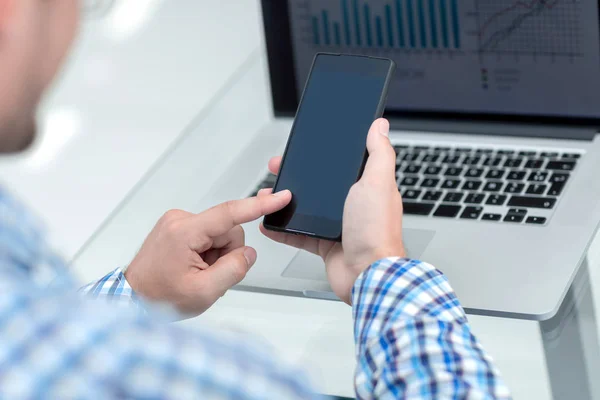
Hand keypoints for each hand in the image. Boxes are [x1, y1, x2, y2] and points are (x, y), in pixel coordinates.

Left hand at [125, 191, 291, 316]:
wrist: (132, 299)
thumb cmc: (160, 297)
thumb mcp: (204, 292)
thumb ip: (233, 270)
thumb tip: (249, 253)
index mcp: (184, 232)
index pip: (230, 213)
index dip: (259, 206)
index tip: (281, 196)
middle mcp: (180, 220)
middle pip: (228, 230)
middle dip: (226, 254)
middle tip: (209, 276)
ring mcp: (177, 222)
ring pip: (219, 234)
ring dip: (216, 256)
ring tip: (197, 273)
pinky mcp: (177, 227)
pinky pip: (208, 236)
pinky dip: (208, 253)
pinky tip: (193, 267)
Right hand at [260, 118, 404, 303]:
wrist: (367, 274)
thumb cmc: (377, 231)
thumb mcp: (378, 182)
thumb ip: (380, 153)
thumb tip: (380, 126)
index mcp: (367, 187)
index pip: (342, 164)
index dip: (324, 155)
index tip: (306, 147)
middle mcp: (353, 205)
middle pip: (319, 184)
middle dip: (296, 176)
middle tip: (278, 168)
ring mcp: (339, 225)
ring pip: (306, 208)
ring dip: (285, 201)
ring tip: (268, 195)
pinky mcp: (326, 244)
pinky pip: (299, 233)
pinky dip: (282, 229)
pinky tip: (269, 223)